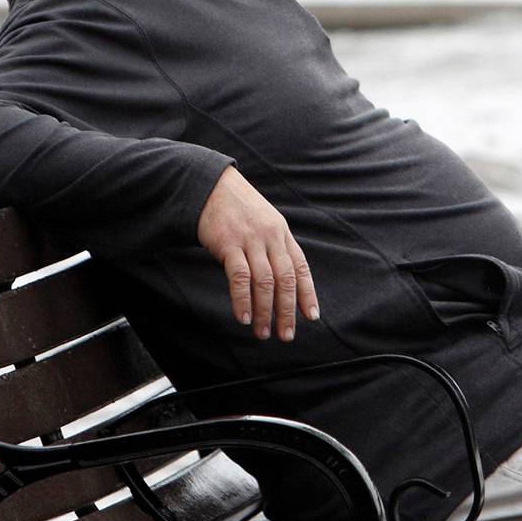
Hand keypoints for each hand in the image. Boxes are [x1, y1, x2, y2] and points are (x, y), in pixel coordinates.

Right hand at [196, 166, 319, 341]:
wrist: (210, 185)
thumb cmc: (237, 208)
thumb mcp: (265, 221)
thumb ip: (275, 246)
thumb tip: (282, 280)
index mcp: (282, 233)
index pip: (300, 268)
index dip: (307, 294)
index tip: (311, 317)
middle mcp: (270, 237)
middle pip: (285, 279)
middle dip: (287, 311)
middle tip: (286, 335)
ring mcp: (250, 239)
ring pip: (265, 282)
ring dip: (265, 311)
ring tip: (263, 333)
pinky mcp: (228, 243)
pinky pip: (239, 277)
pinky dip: (243, 300)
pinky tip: (244, 317)